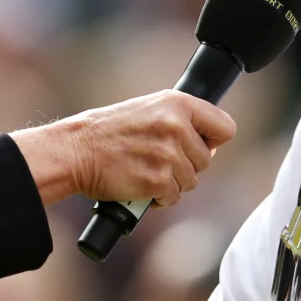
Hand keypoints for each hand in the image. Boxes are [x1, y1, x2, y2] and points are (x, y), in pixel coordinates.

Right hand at [10, 90, 236, 207]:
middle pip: (205, 160)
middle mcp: (176, 126)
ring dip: (170, 182)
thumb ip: (180, 120)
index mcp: (177, 103)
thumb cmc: (108, 131)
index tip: (199, 144)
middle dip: (184, 165)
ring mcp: (167, 154)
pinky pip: (173, 197)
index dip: (213, 139)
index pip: (224, 127)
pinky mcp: (157, 180)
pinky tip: (140, 184)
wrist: (76, 149)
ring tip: (144, 169)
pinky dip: (158, 198)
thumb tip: (210, 145)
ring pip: (190, 181)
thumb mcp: (148, 109)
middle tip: (155, 158)